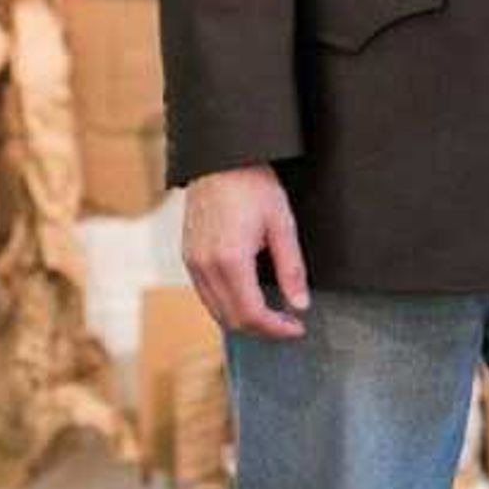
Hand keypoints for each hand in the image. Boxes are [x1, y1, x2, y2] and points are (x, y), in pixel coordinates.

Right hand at [182, 164, 308, 338]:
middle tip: (288, 325)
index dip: (276, 329)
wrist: (219, 158)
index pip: (252, 314)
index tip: (296, 327)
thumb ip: (292, 269)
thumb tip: (300, 305)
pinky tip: (247, 298)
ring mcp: (192, 263)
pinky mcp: (188, 257)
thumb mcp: (282, 224)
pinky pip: (206, 296)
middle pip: (232, 320)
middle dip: (263, 330)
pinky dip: (227, 306)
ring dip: (244, 321)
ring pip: (216, 312)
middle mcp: (206, 266)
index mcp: (230, 260)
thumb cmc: (252, 184)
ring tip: (271, 316)